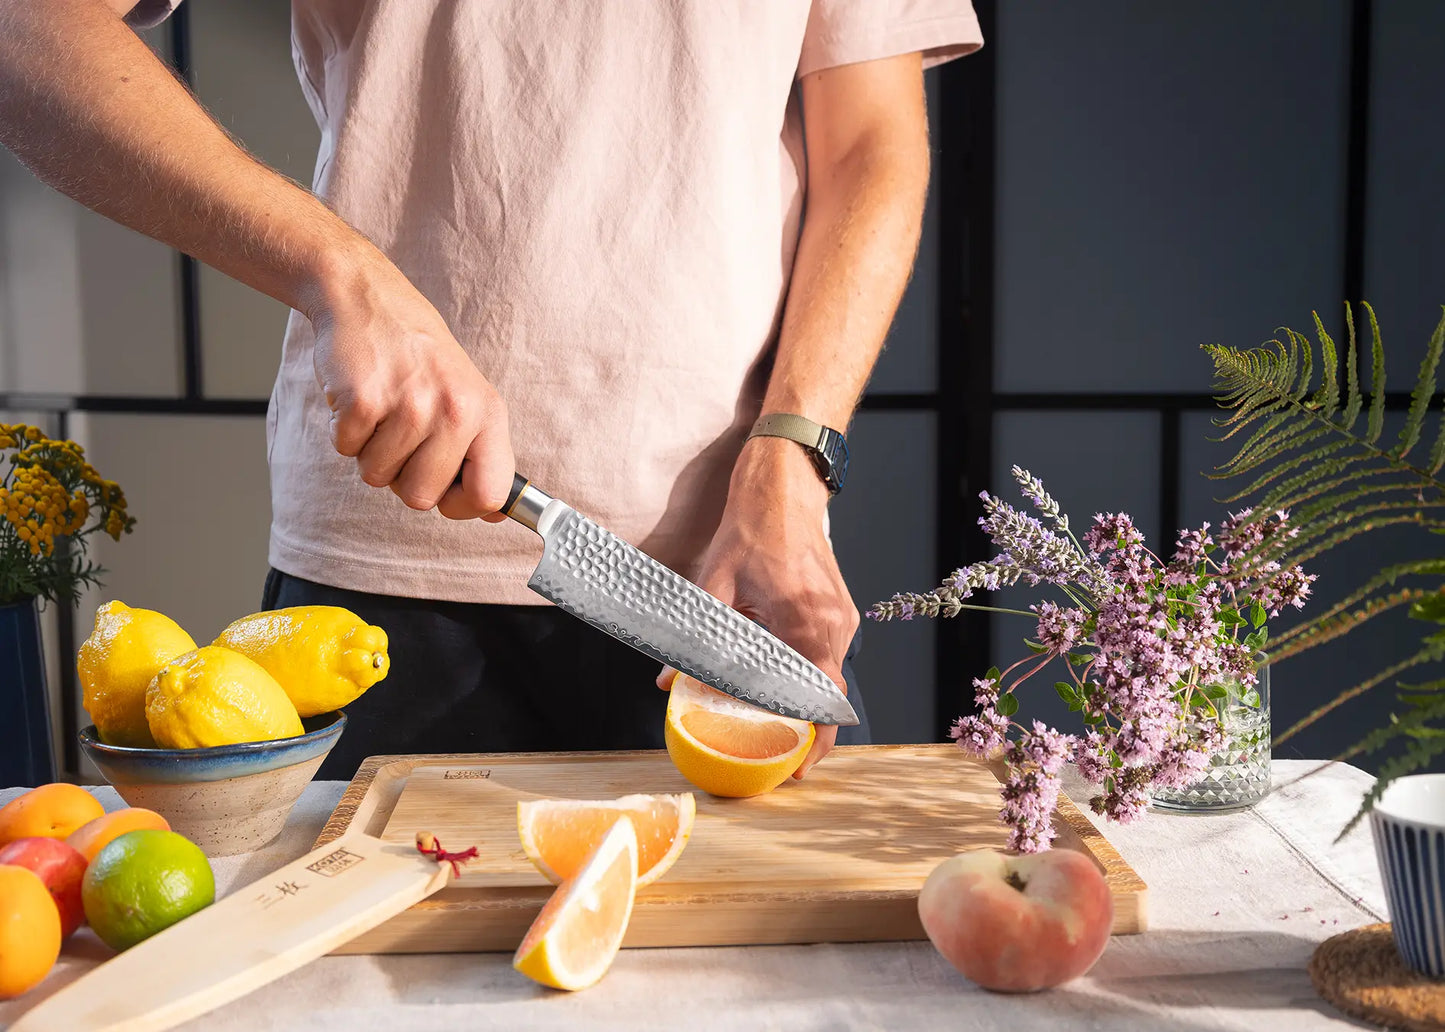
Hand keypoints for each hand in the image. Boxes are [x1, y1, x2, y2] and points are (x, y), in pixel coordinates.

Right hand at [308, 253, 514, 520]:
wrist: (368, 299)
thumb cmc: (419, 358)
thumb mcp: (469, 397)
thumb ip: (483, 454)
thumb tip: (497, 513)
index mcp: (487, 413)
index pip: (490, 495)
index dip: (462, 507)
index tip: (447, 494)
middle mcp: (454, 409)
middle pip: (421, 498)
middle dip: (403, 477)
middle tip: (402, 434)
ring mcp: (408, 404)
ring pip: (378, 477)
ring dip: (372, 451)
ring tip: (382, 410)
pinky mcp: (363, 399)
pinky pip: (347, 451)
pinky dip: (346, 432)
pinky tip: (360, 397)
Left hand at [657, 436, 857, 777]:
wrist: (785, 486)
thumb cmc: (752, 528)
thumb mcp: (714, 583)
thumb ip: (696, 637)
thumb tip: (668, 681)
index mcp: (805, 620)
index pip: (820, 698)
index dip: (813, 740)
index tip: (796, 768)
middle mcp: (832, 623)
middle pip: (829, 697)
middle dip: (809, 732)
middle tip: (783, 760)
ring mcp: (841, 616)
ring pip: (829, 677)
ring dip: (806, 703)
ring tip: (777, 726)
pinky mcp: (839, 609)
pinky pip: (828, 655)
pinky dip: (808, 676)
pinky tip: (780, 683)